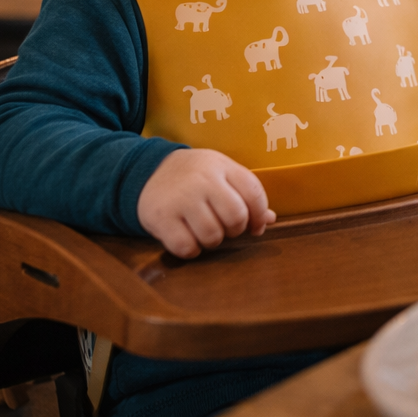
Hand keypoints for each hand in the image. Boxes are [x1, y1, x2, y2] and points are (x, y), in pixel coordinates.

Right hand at [137, 148, 276, 257]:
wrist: (147, 170)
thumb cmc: (194, 176)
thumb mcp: (221, 174)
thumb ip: (245, 194)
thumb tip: (270, 220)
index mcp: (222, 166)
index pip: (254, 194)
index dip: (260, 216)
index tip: (254, 226)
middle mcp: (202, 180)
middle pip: (236, 216)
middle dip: (235, 229)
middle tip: (225, 227)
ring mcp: (181, 199)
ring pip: (212, 235)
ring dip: (213, 241)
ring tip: (204, 230)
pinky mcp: (161, 217)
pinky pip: (186, 247)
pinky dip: (191, 250)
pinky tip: (188, 238)